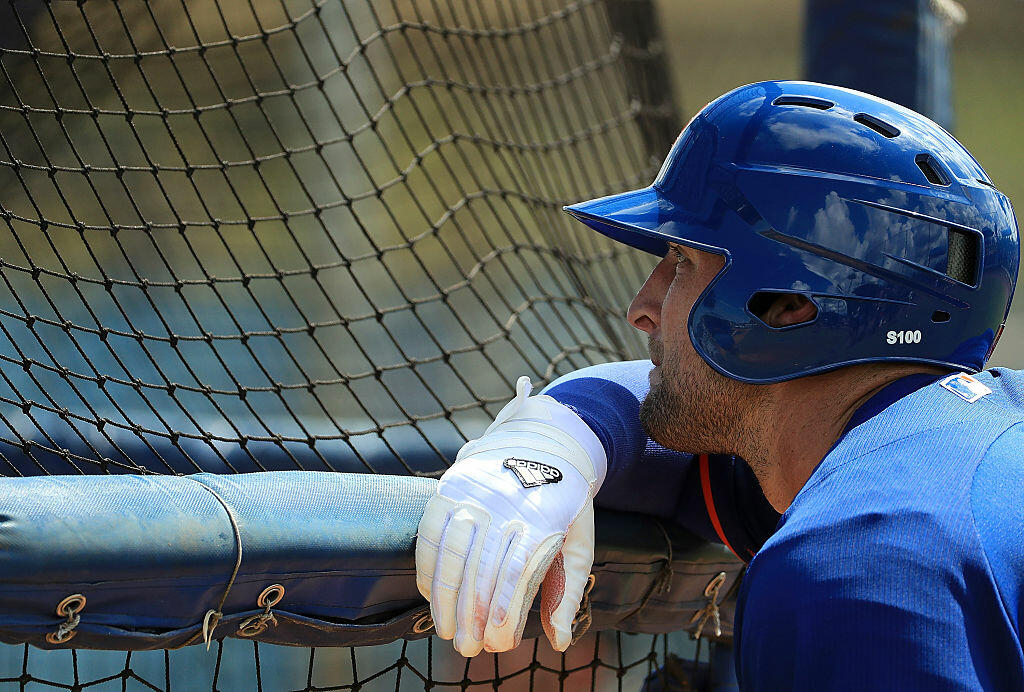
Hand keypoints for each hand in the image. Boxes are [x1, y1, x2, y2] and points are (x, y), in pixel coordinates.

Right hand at [415, 376, 606, 655]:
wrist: (542, 441)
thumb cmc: (564, 501)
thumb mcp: (580, 539)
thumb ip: (569, 590)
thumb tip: (559, 641)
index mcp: (542, 516)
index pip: (516, 572)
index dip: (504, 611)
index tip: (499, 642)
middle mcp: (505, 503)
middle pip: (482, 568)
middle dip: (472, 615)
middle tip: (468, 648)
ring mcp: (474, 493)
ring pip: (452, 552)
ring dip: (446, 598)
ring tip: (446, 629)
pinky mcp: (450, 487)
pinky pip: (431, 531)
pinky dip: (428, 566)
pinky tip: (430, 595)